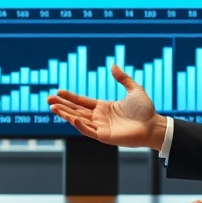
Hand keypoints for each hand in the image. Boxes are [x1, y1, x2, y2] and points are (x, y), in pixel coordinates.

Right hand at [47, 65, 165, 150]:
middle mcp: (99, 117)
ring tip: (53, 107)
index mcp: (104, 107)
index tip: (58, 92)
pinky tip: (71, 117)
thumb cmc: (145, 110)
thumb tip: (113, 66)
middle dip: (62, 105)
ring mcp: (101, 127)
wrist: (153, 125)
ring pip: (78, 120)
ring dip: (65, 114)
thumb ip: (123, 78)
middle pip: (76, 110)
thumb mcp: (134, 89)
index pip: (82, 102)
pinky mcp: (104, 136)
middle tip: (48, 99)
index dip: (70, 97)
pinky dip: (79, 125)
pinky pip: (88, 131)